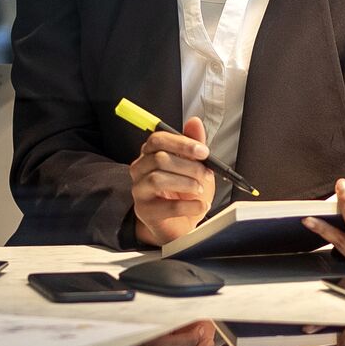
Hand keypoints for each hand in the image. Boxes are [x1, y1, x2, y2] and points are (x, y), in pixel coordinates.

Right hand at [130, 116, 215, 245]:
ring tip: (200, 190)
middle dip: (189, 166)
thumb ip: (194, 145)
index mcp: (150, 154)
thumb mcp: (195, 166)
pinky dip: (189, 205)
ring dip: (186, 183)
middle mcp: (140, 170)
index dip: (182, 143)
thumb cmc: (185, 193)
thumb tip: (194, 122)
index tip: (203, 151)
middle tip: (205, 174)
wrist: (180, 223)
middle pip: (159, 158)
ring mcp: (139, 191)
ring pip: (158, 179)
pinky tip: (200, 205)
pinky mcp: (145, 212)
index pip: (158, 139)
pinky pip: (166, 206)